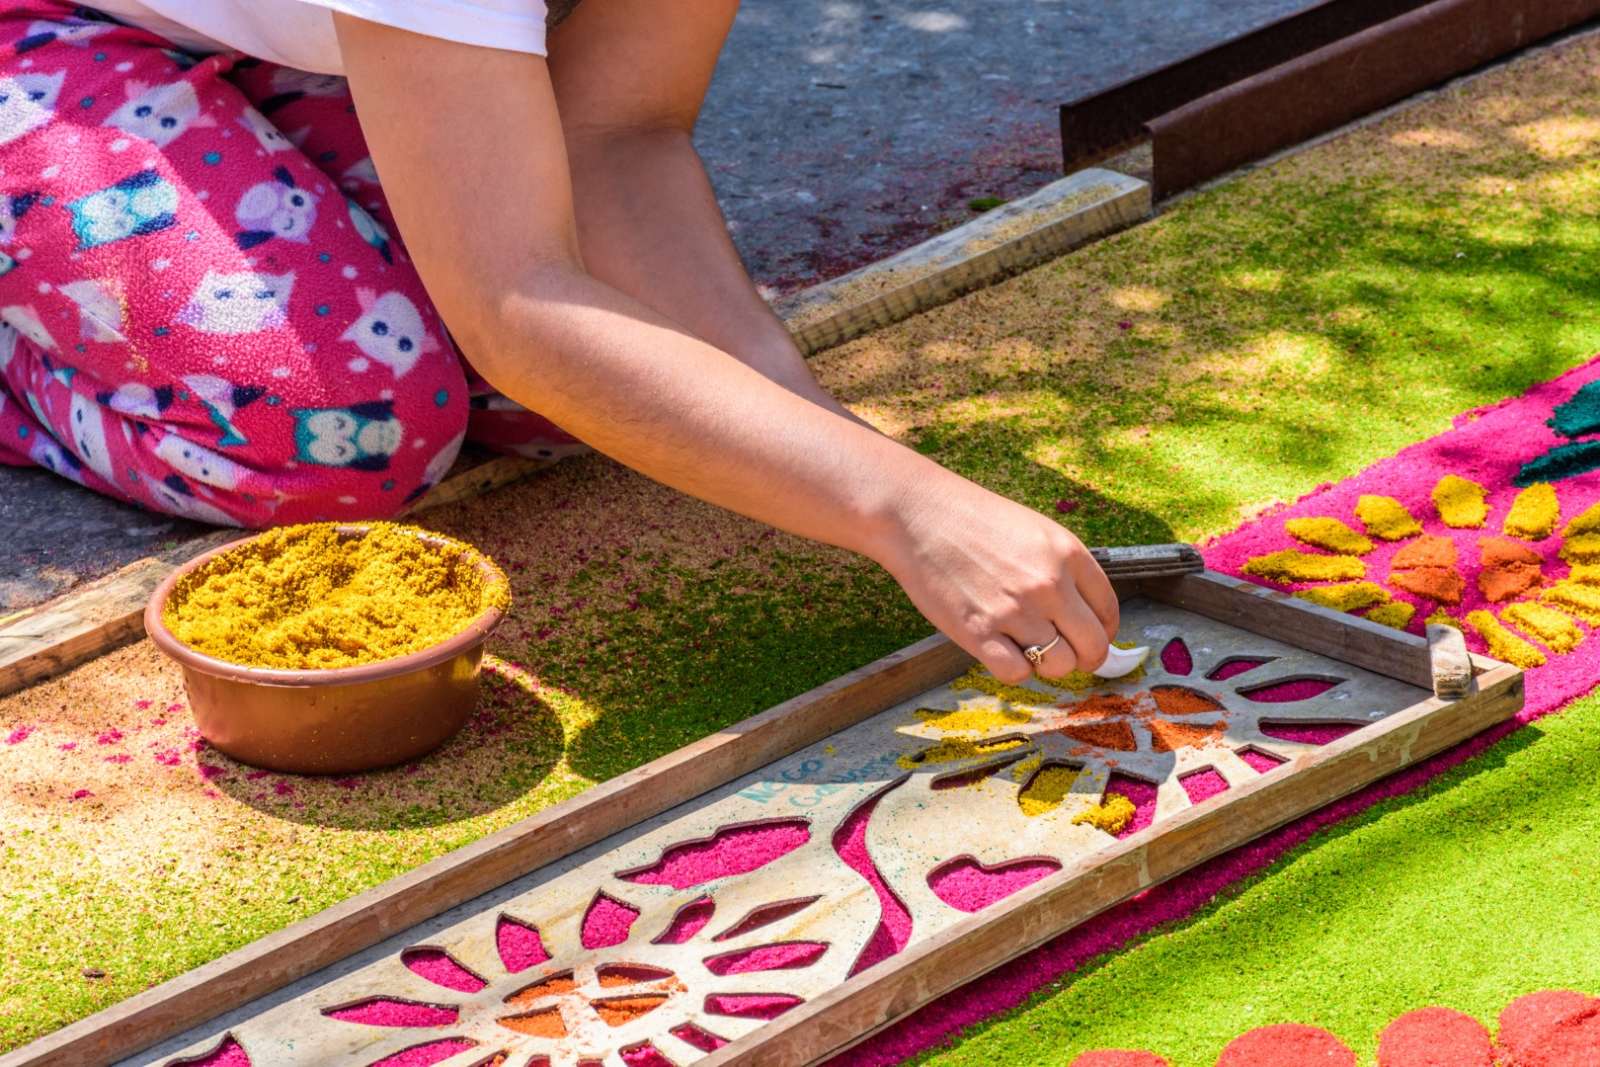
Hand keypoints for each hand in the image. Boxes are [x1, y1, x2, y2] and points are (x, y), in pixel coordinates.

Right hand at [872, 472, 1118, 683]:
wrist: (918, 515)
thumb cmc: (974, 521)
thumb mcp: (1035, 531)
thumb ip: (1065, 569)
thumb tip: (1085, 616)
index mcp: (1068, 554)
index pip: (1108, 611)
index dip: (1103, 632)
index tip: (1090, 637)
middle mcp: (1049, 584)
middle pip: (1092, 646)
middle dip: (1085, 658)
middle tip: (1067, 655)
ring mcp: (1015, 611)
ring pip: (1058, 665)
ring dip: (1048, 665)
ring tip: (1027, 647)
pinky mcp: (979, 632)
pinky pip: (1017, 674)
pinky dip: (1013, 669)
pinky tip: (1001, 650)